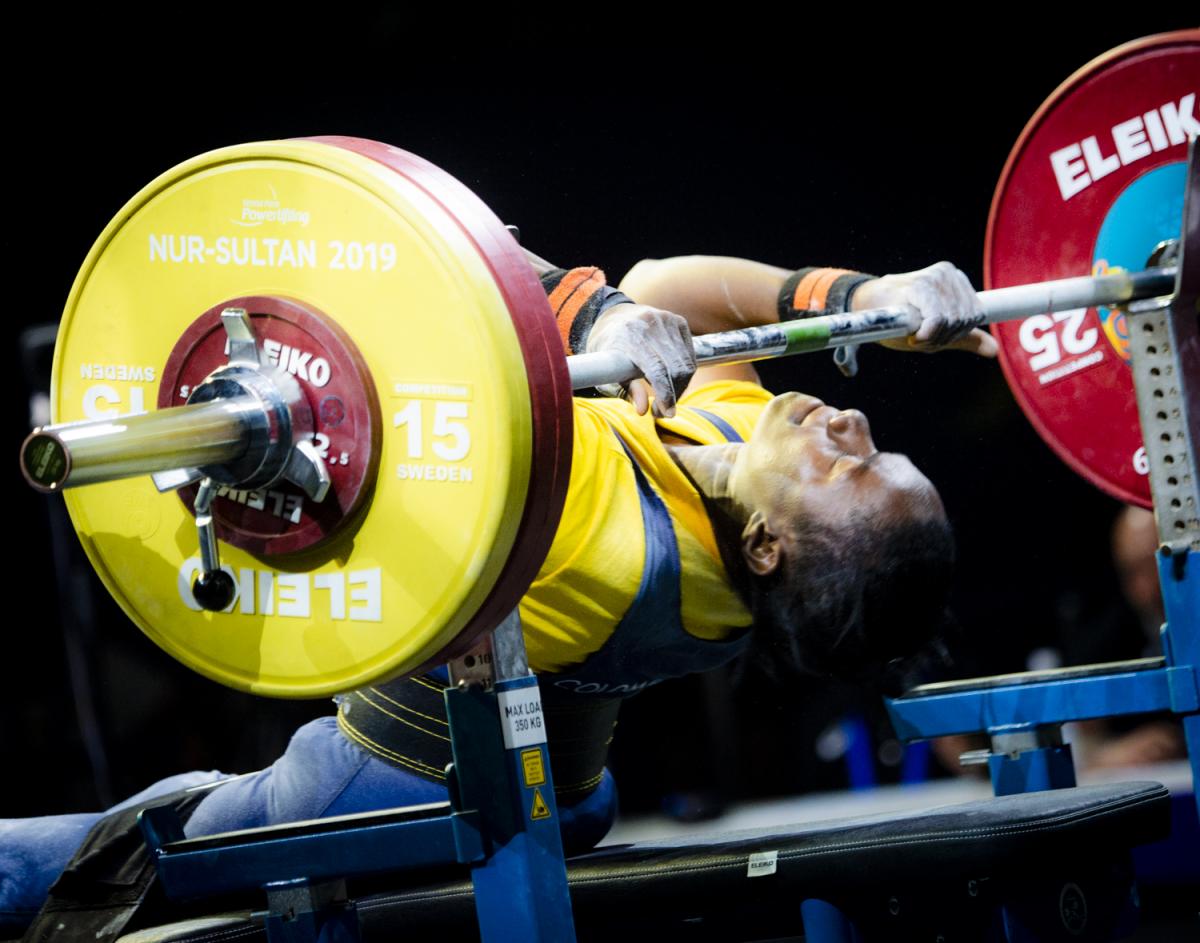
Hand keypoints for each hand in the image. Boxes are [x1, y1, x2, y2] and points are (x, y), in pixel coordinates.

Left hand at [585, 303, 695, 416]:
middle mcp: (650, 323)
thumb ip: (625, 390)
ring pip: (687, 364)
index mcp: (629, 335)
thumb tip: (643, 410)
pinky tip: (671, 381)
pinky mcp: (678, 321)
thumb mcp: (606, 371)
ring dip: (680, 387)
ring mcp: (667, 320)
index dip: (665, 394)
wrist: (612, 317)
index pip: (657, 368)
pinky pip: (690, 355)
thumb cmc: (607, 349)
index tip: (666, 413)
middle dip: (673, 395)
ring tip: (666, 399)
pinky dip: (684, 373)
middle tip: (661, 411)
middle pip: (676, 368)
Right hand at [852, 261, 997, 356]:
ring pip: (955, 321)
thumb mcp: (938, 331)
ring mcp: (937, 277)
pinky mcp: (922, 285)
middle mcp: (949, 274)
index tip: (933, 336)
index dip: (956, 333)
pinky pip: (939, 319)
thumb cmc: (899, 319)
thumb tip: (994, 350)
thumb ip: (965, 338)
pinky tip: (914, 336)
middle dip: (944, 337)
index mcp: (957, 281)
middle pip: (967, 319)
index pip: (975, 315)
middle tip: (919, 336)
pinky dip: (928, 335)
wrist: (863, 308)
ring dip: (934, 338)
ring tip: (914, 333)